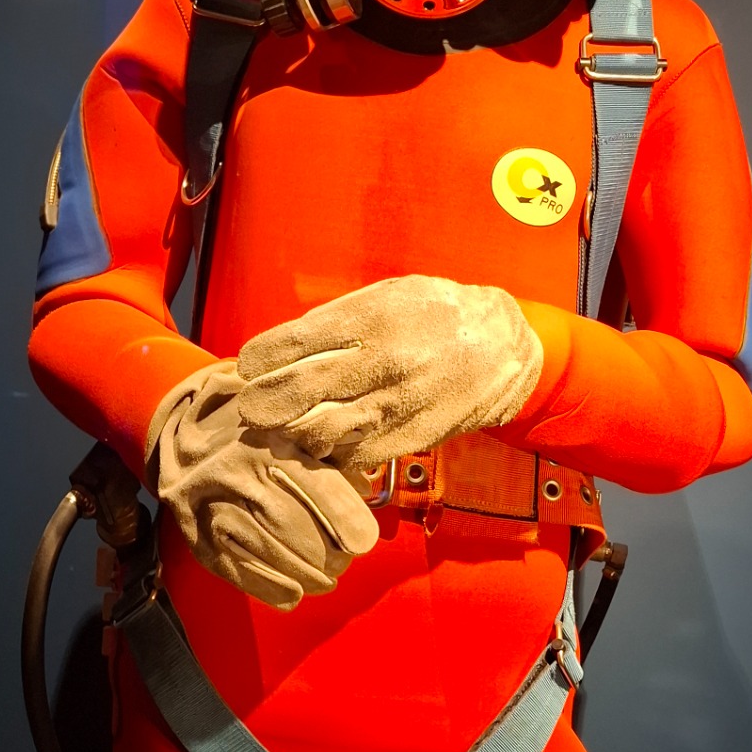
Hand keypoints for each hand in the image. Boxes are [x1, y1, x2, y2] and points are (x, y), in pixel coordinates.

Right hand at [148, 366, 379, 609]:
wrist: (183, 439)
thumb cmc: (253, 436)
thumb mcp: (291, 428)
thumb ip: (330, 455)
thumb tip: (365, 489)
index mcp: (268, 441)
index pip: (314, 483)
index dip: (343, 517)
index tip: (363, 542)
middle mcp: (236, 471)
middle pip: (291, 523)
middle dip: (326, 553)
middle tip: (343, 566)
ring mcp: (211, 506)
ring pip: (265, 550)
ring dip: (303, 575)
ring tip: (326, 583)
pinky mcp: (196, 535)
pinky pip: (235, 569)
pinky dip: (269, 588)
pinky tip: (293, 596)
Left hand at [236, 275, 542, 471]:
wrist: (504, 349)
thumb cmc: (436, 314)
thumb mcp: (387, 295)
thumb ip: (336, 321)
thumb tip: (282, 347)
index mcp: (371, 320)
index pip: (294, 344)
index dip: (258, 360)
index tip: (247, 367)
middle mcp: (381, 364)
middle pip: (297, 393)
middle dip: (260, 404)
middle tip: (249, 407)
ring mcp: (393, 407)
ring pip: (318, 433)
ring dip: (290, 434)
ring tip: (282, 427)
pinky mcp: (405, 440)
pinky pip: (349, 456)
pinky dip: (326, 453)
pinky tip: (318, 443)